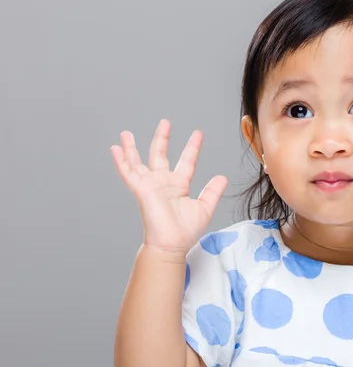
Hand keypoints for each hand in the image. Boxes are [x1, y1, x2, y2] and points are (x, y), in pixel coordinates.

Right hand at [110, 119, 226, 253]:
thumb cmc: (186, 231)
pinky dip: (121, 161)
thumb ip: (212, 191)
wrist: (172, 244)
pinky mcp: (141, 190)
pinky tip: (115, 148)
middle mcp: (163, 182)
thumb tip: (222, 177)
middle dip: (162, 138)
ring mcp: (150, 185)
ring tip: (126, 133)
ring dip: (132, 147)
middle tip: (165, 122)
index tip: (197, 133)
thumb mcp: (205, 207)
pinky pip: (129, 173)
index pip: (186, 161)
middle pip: (160, 155)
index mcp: (179, 185)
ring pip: (139, 161)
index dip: (192, 147)